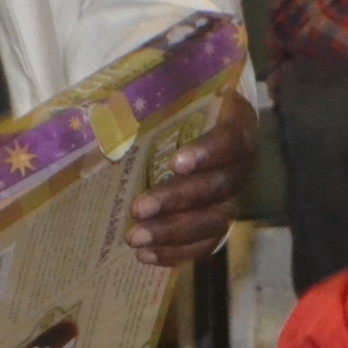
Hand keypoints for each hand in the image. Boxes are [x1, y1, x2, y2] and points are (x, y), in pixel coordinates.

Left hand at [125, 91, 254, 266]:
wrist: (196, 127)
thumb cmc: (180, 107)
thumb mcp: (173, 91)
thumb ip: (155, 91)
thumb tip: (107, 100)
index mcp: (236, 127)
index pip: (230, 142)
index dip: (206, 154)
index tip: (175, 162)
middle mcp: (240, 166)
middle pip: (218, 188)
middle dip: (177, 201)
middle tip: (139, 209)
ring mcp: (231, 199)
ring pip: (212, 222)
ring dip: (172, 232)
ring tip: (135, 238)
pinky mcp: (218, 223)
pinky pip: (205, 245)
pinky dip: (176, 253)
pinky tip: (146, 256)